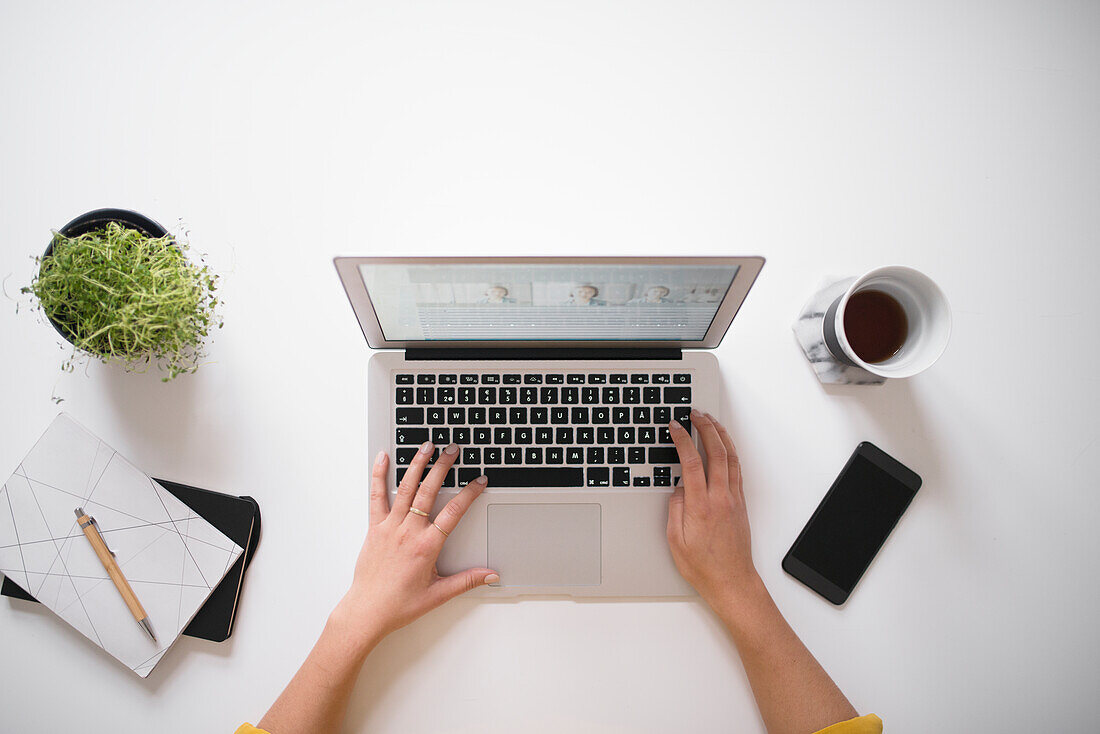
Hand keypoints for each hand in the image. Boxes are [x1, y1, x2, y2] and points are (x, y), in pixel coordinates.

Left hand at [335, 442, 497, 644]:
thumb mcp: (438, 594)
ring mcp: (389, 527)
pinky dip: (379, 475)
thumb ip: (467, 581)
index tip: (479, 480)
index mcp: (427, 546)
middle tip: (453, 449)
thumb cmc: (399, 605)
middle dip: (443, 466)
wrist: (367, 611)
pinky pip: (376, 496)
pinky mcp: (374, 527)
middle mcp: (408, 532)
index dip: (469, 493)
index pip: (454, 512)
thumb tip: (491, 575)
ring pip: (405, 488)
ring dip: (417, 464)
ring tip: (426, 446)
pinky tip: (383, 457)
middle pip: (428, 491)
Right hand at [666, 410, 759, 608]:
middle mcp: (720, 498)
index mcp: (701, 506)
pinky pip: (736, 469)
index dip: (683, 439)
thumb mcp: (675, 540)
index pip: (692, 462)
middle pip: (715, 452)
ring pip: (730, 458)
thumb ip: (675, 508)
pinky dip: (730, 452)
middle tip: (695, 413)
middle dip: (705, 427)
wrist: (732, 582)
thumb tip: (678, 486)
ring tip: (711, 421)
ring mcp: (733, 499)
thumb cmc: (704, 567)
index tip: (675, 426)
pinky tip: (725, 445)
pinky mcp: (741, 503)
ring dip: (721, 435)